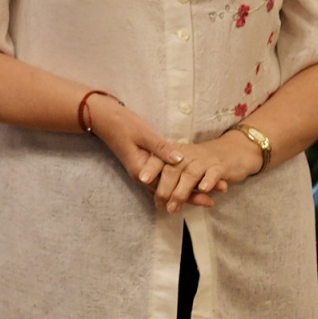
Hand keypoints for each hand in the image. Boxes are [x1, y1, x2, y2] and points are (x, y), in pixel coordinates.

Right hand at [86, 94, 223, 208]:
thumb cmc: (122, 124)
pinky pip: (161, 179)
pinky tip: (185, 184)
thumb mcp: (144, 134)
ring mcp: (141, 171)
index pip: (169, 188)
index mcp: (141, 170)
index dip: (191, 192)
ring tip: (206, 195)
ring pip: (166, 187)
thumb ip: (162, 148)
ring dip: (185, 190)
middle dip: (191, 195)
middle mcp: (141, 175)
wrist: (104, 118)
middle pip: (169, 191)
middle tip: (213, 200)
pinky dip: (175, 183)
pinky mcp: (143, 165)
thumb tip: (181, 159)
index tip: (210, 195)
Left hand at [149, 131, 261, 212]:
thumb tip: (153, 195)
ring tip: (174, 207)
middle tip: (160, 205)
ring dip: (181, 192)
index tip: (142, 179)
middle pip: (172, 170)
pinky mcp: (221, 167)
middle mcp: (188, 154)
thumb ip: (172, 179)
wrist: (234, 151)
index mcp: (176, 152)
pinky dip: (208, 181)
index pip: (159, 158)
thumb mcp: (185, 166)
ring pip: (190, 175)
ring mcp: (205, 160)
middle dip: (164, 189)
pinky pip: (213, 173)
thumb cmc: (203, 162)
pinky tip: (203, 190)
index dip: (150, 168)